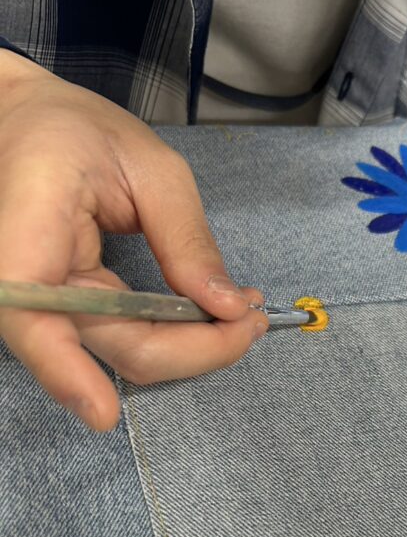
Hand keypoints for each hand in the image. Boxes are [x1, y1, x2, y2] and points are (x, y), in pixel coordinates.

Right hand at [0, 50, 266, 430]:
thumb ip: (187, 239)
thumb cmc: (78, 130)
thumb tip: (227, 309)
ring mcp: (41, 298)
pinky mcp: (64, 309)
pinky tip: (210, 315)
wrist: (25, 122)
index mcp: (28, 225)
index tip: (104, 414)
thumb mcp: (151, 167)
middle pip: (104, 345)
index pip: (34, 314)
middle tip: (253, 322)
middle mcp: (21, 273)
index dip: (66, 371)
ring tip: (243, 313)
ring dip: (188, 347)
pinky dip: (169, 335)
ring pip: (119, 352)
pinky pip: (118, 339)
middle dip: (191, 349)